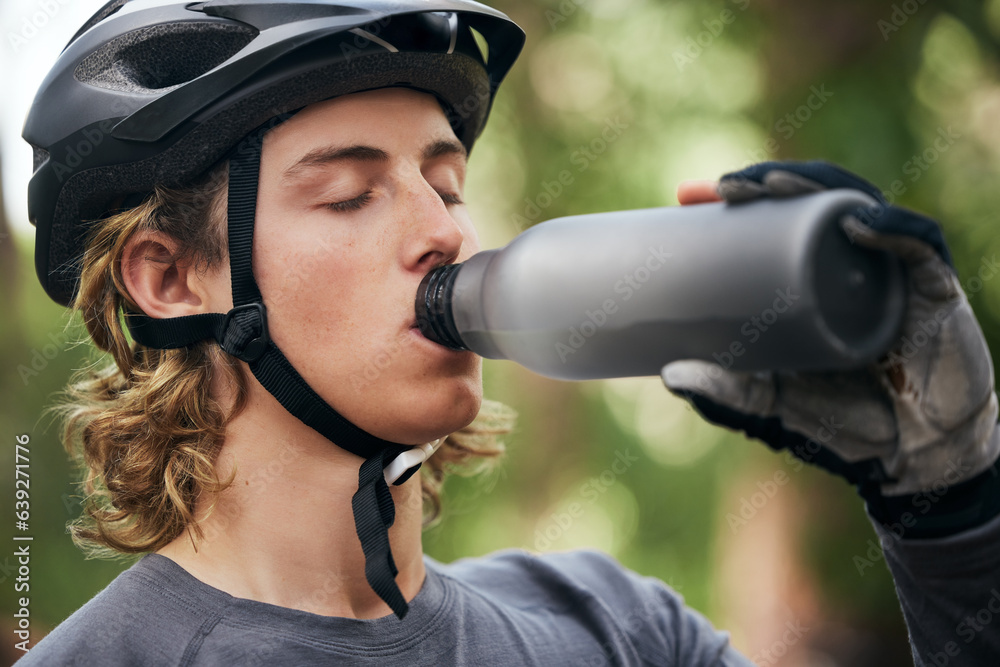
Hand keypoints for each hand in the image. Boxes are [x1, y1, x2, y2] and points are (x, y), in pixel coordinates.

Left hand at [663, 161, 999, 537]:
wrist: (914, 458)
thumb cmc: (842, 422)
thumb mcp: (770, 402)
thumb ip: (725, 391)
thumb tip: (669, 374)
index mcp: (814, 276)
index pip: (774, 218)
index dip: (735, 197)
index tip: (685, 194)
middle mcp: (852, 262)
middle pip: (813, 200)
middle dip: (768, 180)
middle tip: (723, 186)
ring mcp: (894, 271)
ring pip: (860, 204)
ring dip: (817, 186)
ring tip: (772, 184)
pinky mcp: (935, 290)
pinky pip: (920, 245)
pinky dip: (892, 229)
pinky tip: (857, 222)